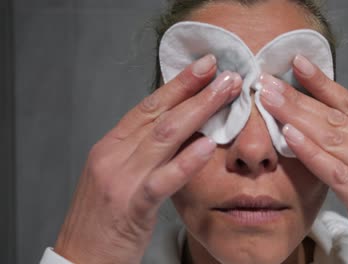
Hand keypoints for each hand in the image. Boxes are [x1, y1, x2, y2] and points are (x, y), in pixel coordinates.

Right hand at [54, 55, 241, 263]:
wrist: (81, 258)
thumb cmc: (105, 218)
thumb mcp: (121, 174)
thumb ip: (147, 151)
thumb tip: (187, 130)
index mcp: (111, 145)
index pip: (148, 106)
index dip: (178, 84)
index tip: (204, 67)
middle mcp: (114, 154)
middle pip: (159, 113)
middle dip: (194, 89)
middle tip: (224, 72)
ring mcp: (121, 178)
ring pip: (163, 136)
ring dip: (198, 111)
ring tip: (224, 94)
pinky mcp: (131, 206)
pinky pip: (162, 180)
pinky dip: (186, 161)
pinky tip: (207, 146)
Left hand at [259, 55, 347, 262]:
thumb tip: (309, 120)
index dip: (322, 82)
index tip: (297, 64)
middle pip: (336, 118)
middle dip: (299, 97)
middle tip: (268, 82)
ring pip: (334, 139)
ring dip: (298, 117)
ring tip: (270, 101)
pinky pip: (336, 172)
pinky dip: (311, 152)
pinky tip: (289, 135)